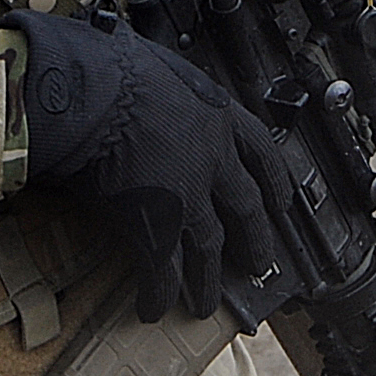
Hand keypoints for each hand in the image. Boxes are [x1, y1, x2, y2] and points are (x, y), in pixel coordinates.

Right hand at [8, 6, 293, 320]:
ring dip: (208, 280)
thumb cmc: (113, 67)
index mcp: (217, 116)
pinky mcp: (157, 225)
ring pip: (208, 248)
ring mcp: (188, 195)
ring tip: (207, 303)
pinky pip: (161, 269)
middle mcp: (213, 159)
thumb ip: (168, 90)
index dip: (275, 179)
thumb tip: (150, 89)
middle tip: (260, 263)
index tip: (282, 200)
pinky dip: (158, 293)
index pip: (261, 151)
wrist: (93, 93)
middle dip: (255, 240)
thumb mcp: (160, 67)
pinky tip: (153, 308)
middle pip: (245, 207)